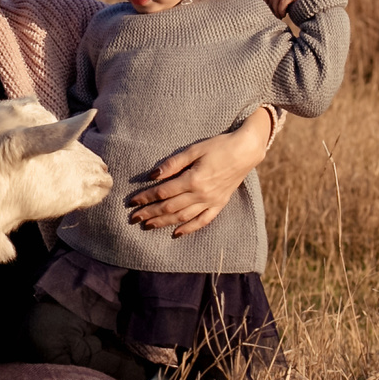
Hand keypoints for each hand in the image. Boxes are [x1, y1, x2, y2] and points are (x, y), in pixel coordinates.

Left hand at [124, 109, 277, 237]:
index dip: (146, 197)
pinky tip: (176, 233)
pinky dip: (189, 228)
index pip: (163, 192)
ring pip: (183, 217)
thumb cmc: (219, 146)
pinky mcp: (219, 204)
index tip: (132, 202)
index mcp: (193, 179)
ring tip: (148, 226)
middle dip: (150, 213)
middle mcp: (201, 194)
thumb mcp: (194, 150)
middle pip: (170, 207)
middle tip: (134, 218)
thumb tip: (153, 175)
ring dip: (164, 222)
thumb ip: (173, 164)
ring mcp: (211, 201)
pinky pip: (203, 220)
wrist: (246, 151)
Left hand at [262, 0, 314, 16]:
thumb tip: (269, 10)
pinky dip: (281, 9)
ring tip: (280, 17)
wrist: (325, 9)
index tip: (268, 14)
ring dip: (275, 9)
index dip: (266, 3)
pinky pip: (282, 0)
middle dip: (270, 7)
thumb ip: (284, 4)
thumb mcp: (294, 6)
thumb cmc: (309, 11)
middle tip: (274, 18)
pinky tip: (284, 15)